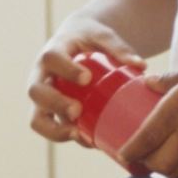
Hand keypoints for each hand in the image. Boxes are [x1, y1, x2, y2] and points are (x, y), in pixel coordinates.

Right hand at [27, 17, 146, 145]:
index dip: (66, 70)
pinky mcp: (51, 114)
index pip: (51, 59)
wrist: (75, 42)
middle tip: (78, 110)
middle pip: (37, 92)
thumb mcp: (102, 36)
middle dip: (56, 104)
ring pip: (37, 119)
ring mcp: (43, 98)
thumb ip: (118, 47)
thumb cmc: (89, 38)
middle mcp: (41, 77)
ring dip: (55, 130)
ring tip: (78, 134)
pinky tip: (89, 142)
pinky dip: (68, 138)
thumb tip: (141, 66)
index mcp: (52, 53)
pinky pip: (52, 130)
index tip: (86, 78)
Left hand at [118, 58, 177, 177]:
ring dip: (160, 169)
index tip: (120, 154)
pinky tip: (174, 155)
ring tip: (152, 158)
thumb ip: (168, 79)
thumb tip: (147, 83)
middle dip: (143, 165)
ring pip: (174, 171)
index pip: (145, 141)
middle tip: (135, 155)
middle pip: (157, 164)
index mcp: (174, 112)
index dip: (129, 152)